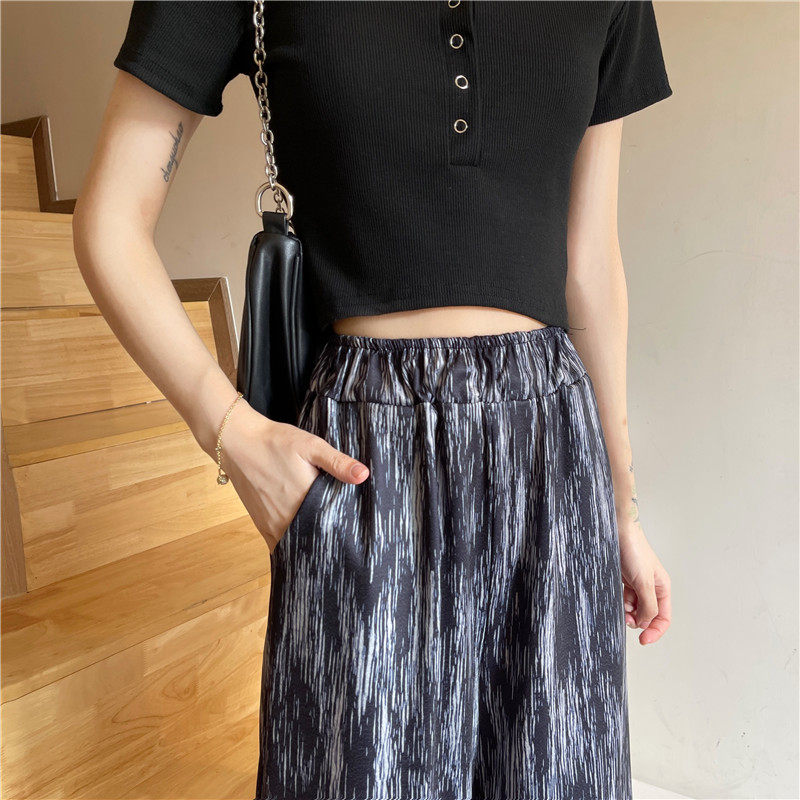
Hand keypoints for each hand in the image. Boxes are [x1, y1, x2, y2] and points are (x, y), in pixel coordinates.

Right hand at [216, 399, 368, 551]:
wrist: (238, 442)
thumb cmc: (275, 442)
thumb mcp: (311, 446)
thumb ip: (338, 462)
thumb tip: (363, 475)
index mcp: (305, 501)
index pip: (332, 525)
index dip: (344, 529)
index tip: (354, 529)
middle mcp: (287, 519)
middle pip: (315, 538)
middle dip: (329, 538)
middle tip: (343, 536)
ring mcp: (272, 524)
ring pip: (297, 544)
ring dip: (310, 542)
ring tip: (325, 538)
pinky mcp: (261, 524)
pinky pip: (278, 544)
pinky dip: (291, 545)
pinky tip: (302, 540)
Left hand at [617, 517, 671, 644]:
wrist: (616, 530)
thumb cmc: (633, 550)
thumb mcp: (643, 582)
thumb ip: (648, 605)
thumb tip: (646, 623)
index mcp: (662, 588)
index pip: (664, 618)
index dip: (655, 631)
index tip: (643, 640)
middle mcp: (651, 587)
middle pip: (648, 615)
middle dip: (638, 620)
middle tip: (625, 619)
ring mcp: (637, 583)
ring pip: (634, 608)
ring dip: (627, 612)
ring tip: (619, 607)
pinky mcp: (624, 579)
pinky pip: (624, 598)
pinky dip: (620, 602)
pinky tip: (615, 599)